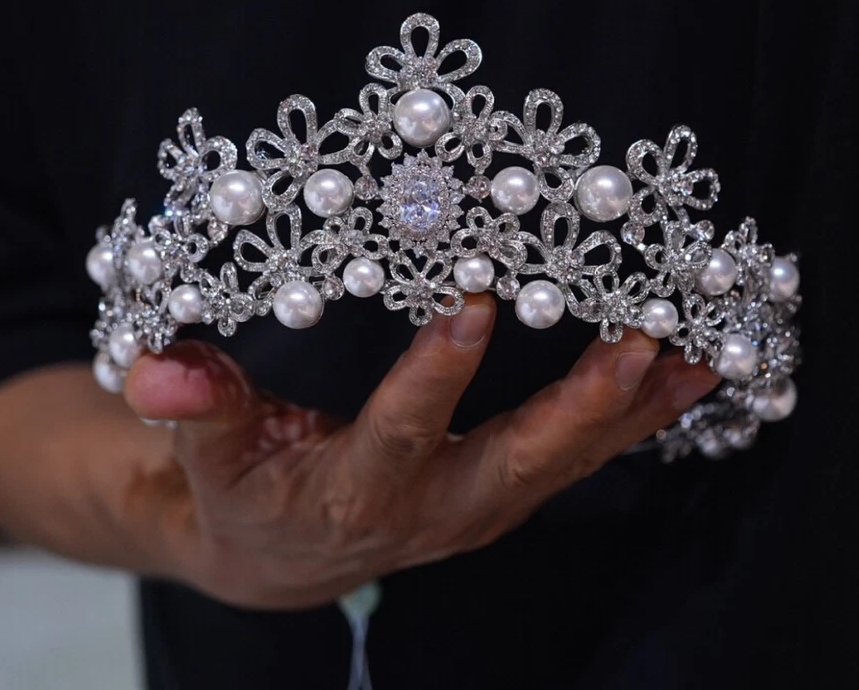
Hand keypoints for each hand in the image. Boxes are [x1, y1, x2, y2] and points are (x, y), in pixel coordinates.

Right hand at [123, 294, 716, 609]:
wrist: (285, 554)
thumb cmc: (248, 492)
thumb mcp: (209, 457)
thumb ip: (193, 408)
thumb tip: (158, 367)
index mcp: (357, 492)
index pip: (399, 432)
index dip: (433, 377)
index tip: (472, 303)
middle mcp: (437, 507)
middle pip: (519, 459)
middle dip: (583, 405)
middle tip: (642, 344)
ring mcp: (483, 504)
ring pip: (570, 460)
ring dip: (636, 410)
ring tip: (700, 354)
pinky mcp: (507, 491)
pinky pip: (580, 457)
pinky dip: (635, 420)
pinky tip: (686, 379)